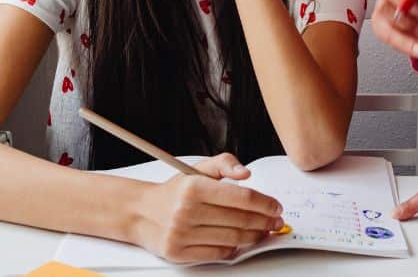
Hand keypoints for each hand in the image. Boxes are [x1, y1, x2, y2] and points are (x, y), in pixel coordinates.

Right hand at [129, 153, 285, 262]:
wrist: (141, 212)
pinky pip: (217, 254)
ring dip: (254, 236)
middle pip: (240, 220)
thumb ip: (224, 163)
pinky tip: (240, 241)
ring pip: (232, 239)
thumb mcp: (197, 169)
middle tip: (275, 221)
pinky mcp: (179, 253)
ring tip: (262, 231)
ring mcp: (181, 234)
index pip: (241, 197)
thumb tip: (245, 173)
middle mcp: (186, 211)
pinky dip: (234, 249)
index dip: (264, 203)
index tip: (275, 206)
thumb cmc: (175, 192)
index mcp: (193, 187)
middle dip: (264, 221)